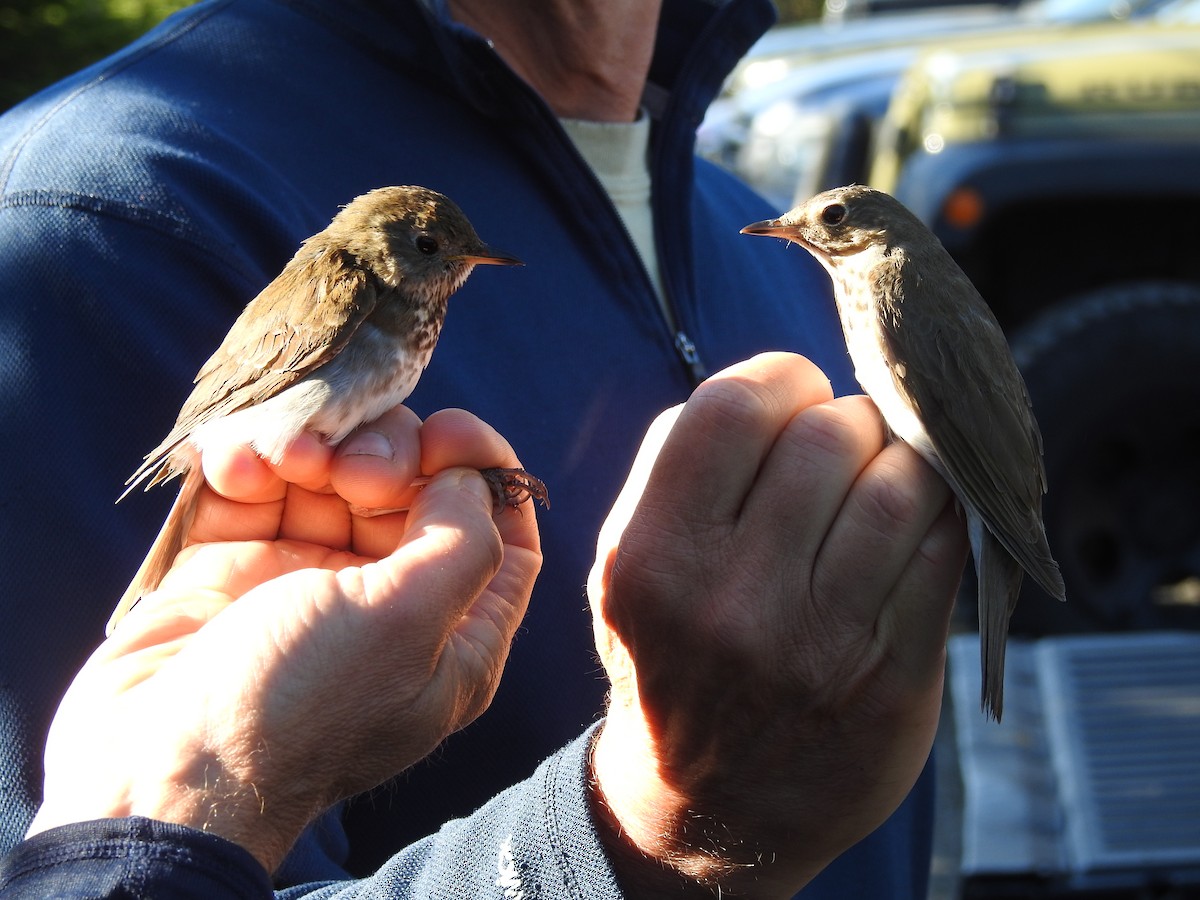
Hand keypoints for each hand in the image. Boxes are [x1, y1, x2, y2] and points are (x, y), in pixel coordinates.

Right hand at [29, 406, 541, 873]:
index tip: (448, 434)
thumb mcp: (406, 625)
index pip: (502, 532)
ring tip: (279, 459)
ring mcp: (309, 582)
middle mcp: (387, 604)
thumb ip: (463, 540)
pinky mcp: (236, 567)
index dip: (486, 469)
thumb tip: (469, 476)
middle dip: (383, 454)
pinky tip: (235, 466)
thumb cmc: (297, 706)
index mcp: (453, 634)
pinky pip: (257, 489)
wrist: (153, 775)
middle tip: (347, 471)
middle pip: (415, 488)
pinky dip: (248, 461)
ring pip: (332, 476)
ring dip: (309, 447)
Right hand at [587, 353, 966, 896]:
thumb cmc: (668, 661)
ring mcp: (819, 643)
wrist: (707, 808)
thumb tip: (773, 387)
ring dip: (905, 461)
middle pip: (830, 436)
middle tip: (844, 443)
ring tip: (884, 477)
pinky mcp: (892, 676)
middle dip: (849, 419)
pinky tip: (916, 525)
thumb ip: (671, 471)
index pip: (733, 407)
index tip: (794, 396)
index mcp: (652, 558)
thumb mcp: (624, 569)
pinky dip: (942, 517)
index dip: (780, 378)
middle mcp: (731, 601)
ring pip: (903, 485)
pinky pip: (945, 552)